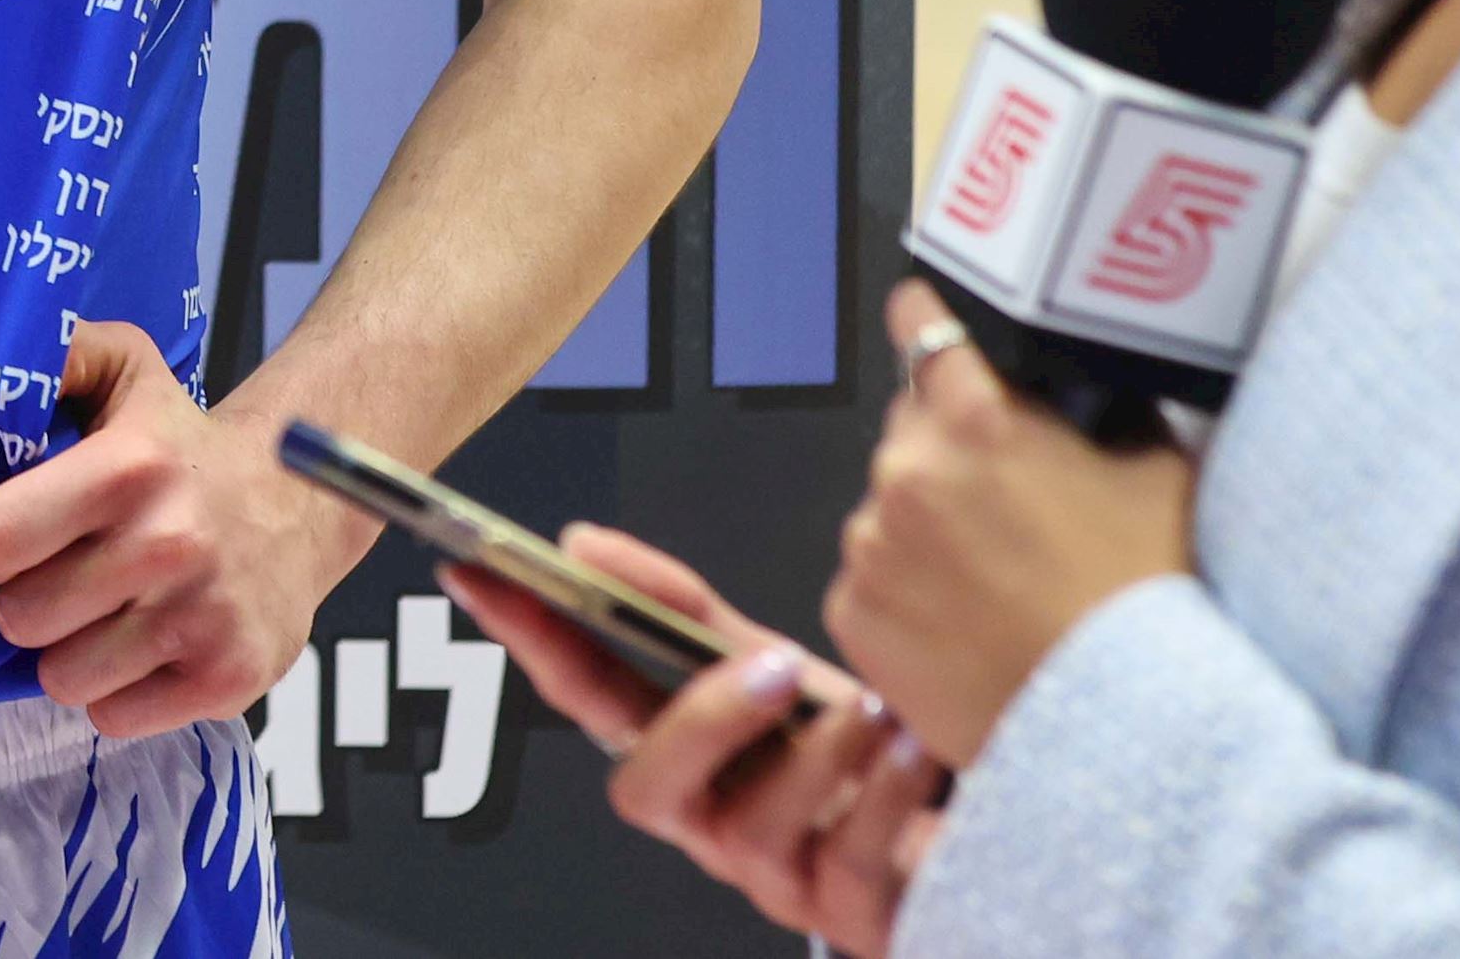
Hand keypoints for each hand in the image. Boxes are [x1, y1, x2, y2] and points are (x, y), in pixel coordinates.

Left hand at [0, 322, 360, 735]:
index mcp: (128, 468)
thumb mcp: (125, 371)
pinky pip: (116, 718)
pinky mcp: (228, 679)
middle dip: (28, 601)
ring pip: (63, 678)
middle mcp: (167, 545)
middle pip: (22, 619)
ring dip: (70, 652)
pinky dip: (117, 692)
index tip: (11, 540)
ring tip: (100, 614)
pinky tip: (140, 648)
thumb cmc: (183, 444)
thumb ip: (57, 355)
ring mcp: (202, 619)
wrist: (298, 502)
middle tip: (61, 578)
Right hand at [449, 527, 944, 957]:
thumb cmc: (860, 754)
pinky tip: (908, 750)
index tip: (482, 570)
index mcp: (685, 757)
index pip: (584, 692)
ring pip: (751, 834)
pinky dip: (881, 799)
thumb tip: (583, 543)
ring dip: (814, 760)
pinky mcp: (851, 916)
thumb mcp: (778, 671)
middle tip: (769, 662)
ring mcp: (777, 879)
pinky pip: (847, 867)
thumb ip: (686, 612)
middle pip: (647, 792)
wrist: (978, 824)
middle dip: (700, 723)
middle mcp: (714, 824)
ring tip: (870, 708)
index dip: (528, 636)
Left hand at [825, 282, 1196, 766]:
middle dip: (948, 451)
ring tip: (994, 587)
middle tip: (1006, 508)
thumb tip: (1079, 392)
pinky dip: (905, 597)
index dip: (929, 323)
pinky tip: (964, 629)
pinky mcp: (849, 614)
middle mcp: (905, 470)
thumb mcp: (1157, 474)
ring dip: (925, 531)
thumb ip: (1100, 416)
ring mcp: (869, 544)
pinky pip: (870, 583)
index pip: (922, 325)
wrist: (1130, 727)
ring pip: (887, 511)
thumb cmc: (1154, 598)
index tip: (928, 324)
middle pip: (909, 429)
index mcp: (975, 418)